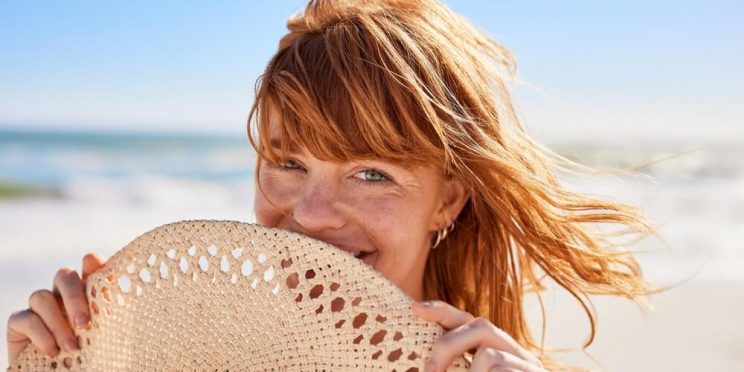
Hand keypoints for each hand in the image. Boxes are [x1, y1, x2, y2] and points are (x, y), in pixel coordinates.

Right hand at [6, 252, 106, 363]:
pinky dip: (41, 335)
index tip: (93, 262)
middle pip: (64, 276)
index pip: (90, 269)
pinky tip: (53, 351)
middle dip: (74, 296)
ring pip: (41, 296)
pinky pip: (26, 318)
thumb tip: (117, 292)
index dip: (92, 263)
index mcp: (88, 296)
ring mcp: (39, 309)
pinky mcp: (19, 324)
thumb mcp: (107, 337)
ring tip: (71, 347)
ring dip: (58, 323)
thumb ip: (110, 313)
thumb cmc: (93, 360)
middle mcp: (62, 298)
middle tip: (84, 323)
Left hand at [412, 300, 545, 371]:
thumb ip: (458, 368)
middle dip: (449, 345)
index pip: (470, 322)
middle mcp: (516, 355)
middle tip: (430, 371)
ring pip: (489, 355)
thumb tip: (426, 366)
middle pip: (481, 326)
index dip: (443, 312)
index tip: (416, 308)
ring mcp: (529, 367)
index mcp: (497, 354)